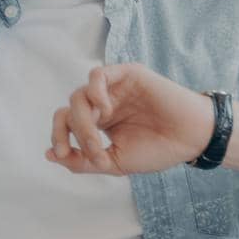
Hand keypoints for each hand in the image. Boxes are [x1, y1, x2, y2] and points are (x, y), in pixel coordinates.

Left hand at [47, 63, 216, 176]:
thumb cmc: (158, 150)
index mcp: (100, 122)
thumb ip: (83, 161)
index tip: (61, 154)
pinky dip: (93, 91)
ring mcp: (115, 88)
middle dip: (73, 133)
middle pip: (69, 110)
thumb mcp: (114, 163)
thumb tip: (49, 155)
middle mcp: (105, 103)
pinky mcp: (128, 75)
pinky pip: (98, 75)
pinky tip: (104, 108)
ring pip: (79, 95)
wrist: (189, 139)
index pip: (66, 123)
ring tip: (100, 135)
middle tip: (94, 150)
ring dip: (83, 119)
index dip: (58, 137)